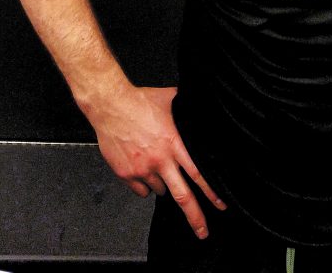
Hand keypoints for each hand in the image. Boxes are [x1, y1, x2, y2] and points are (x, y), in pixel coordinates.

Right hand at [91, 85, 225, 238]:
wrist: (110, 105)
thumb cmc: (139, 100)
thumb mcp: (170, 99)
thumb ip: (186, 107)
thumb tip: (201, 104)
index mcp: (174, 143)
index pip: (198, 173)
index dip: (211, 191)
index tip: (221, 204)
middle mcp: (160, 160)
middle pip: (182, 196)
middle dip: (195, 217)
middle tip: (203, 232)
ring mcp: (142, 170)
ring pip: (160, 191)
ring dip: (164, 185)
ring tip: (159, 166)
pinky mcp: (126, 174)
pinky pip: (141, 190)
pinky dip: (145, 184)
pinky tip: (143, 169)